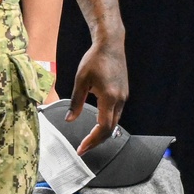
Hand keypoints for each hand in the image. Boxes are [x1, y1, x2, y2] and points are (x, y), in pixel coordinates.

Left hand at [67, 37, 128, 152]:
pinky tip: (97, 124)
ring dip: (102, 133)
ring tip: (88, 140)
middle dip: (96, 141)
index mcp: (109, 97)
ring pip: (115, 122)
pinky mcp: (123, 94)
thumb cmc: (94, 59)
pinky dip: (107, 123)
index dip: (92, 140)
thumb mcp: (81, 80)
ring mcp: (123, 97)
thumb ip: (76, 102)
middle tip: (83, 149)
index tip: (81, 149)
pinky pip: (116, 114)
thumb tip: (69, 120)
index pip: (103, 127)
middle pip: (110, 129)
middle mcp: (120, 100)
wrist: (111, 45)